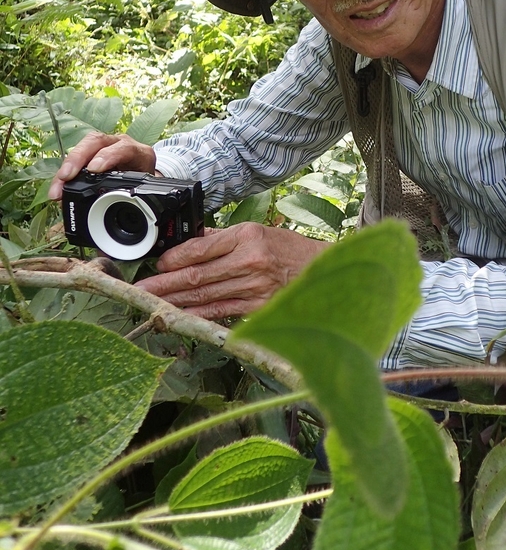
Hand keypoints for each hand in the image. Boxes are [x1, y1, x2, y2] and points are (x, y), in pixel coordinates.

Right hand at [48, 131, 156, 199]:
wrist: (142, 174)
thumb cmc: (144, 182)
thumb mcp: (147, 190)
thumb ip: (141, 202)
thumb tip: (130, 225)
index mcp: (138, 153)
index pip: (125, 148)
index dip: (109, 156)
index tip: (94, 169)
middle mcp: (120, 144)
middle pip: (97, 142)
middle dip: (78, 158)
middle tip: (67, 176)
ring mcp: (104, 147)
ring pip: (82, 149)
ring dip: (66, 169)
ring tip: (57, 190)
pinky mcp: (91, 153)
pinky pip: (75, 160)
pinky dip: (64, 175)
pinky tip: (58, 189)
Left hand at [137, 223, 326, 319]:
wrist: (321, 272)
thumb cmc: (289, 250)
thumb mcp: (256, 232)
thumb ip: (221, 239)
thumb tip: (188, 243)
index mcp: (247, 236)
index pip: (200, 249)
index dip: (174, 259)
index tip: (157, 265)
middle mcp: (249, 261)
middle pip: (197, 276)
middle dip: (164, 284)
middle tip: (139, 291)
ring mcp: (254, 288)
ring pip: (205, 296)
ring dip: (175, 302)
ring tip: (152, 305)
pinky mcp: (258, 308)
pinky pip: (221, 312)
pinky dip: (198, 315)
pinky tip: (180, 316)